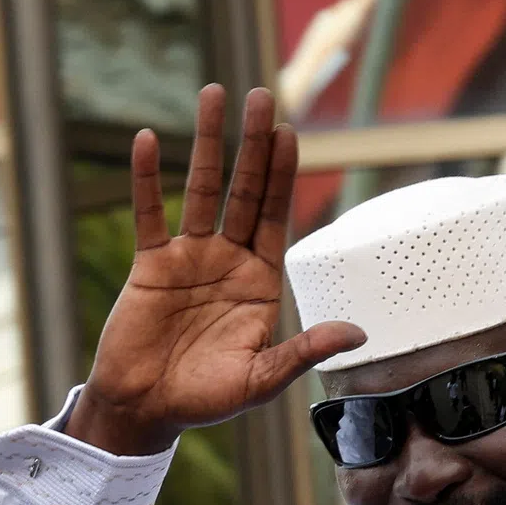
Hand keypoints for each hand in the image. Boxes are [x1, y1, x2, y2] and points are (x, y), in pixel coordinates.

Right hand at [66, 85, 365, 454]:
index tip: (290, 134)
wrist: (147, 410)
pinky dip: (147, 179)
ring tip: (216, 94)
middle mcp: (228, 263)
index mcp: (259, 285)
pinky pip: (148, 214)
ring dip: (208, 144)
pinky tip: (150, 140)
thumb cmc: (207, 400)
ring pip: (200, 191)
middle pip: (244, 193)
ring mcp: (188, 260)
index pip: (275, 219)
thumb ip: (304, 350)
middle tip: (262, 96)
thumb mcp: (262, 379)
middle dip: (253, 146)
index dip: (282, 178)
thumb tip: (358, 334)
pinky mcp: (150, 265)